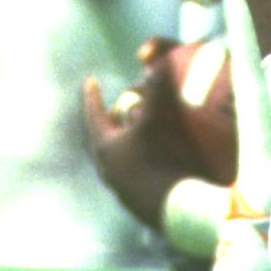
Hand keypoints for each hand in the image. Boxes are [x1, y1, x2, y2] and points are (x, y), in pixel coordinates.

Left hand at [79, 41, 208, 233]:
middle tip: (115, 106)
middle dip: (109, 120)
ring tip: (135, 130)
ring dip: (125, 141)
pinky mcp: (138, 204)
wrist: (179, 211)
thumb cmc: (163, 160)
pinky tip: (155, 157)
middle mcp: (109, 171)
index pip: (94, 115)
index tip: (91, 81)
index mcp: (105, 148)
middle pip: (104, 138)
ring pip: (118, 158)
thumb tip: (154, 58)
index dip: (93, 96)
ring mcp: (122, 190)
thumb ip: (156, 86)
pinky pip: (132, 173)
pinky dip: (139, 159)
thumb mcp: (159, 117)